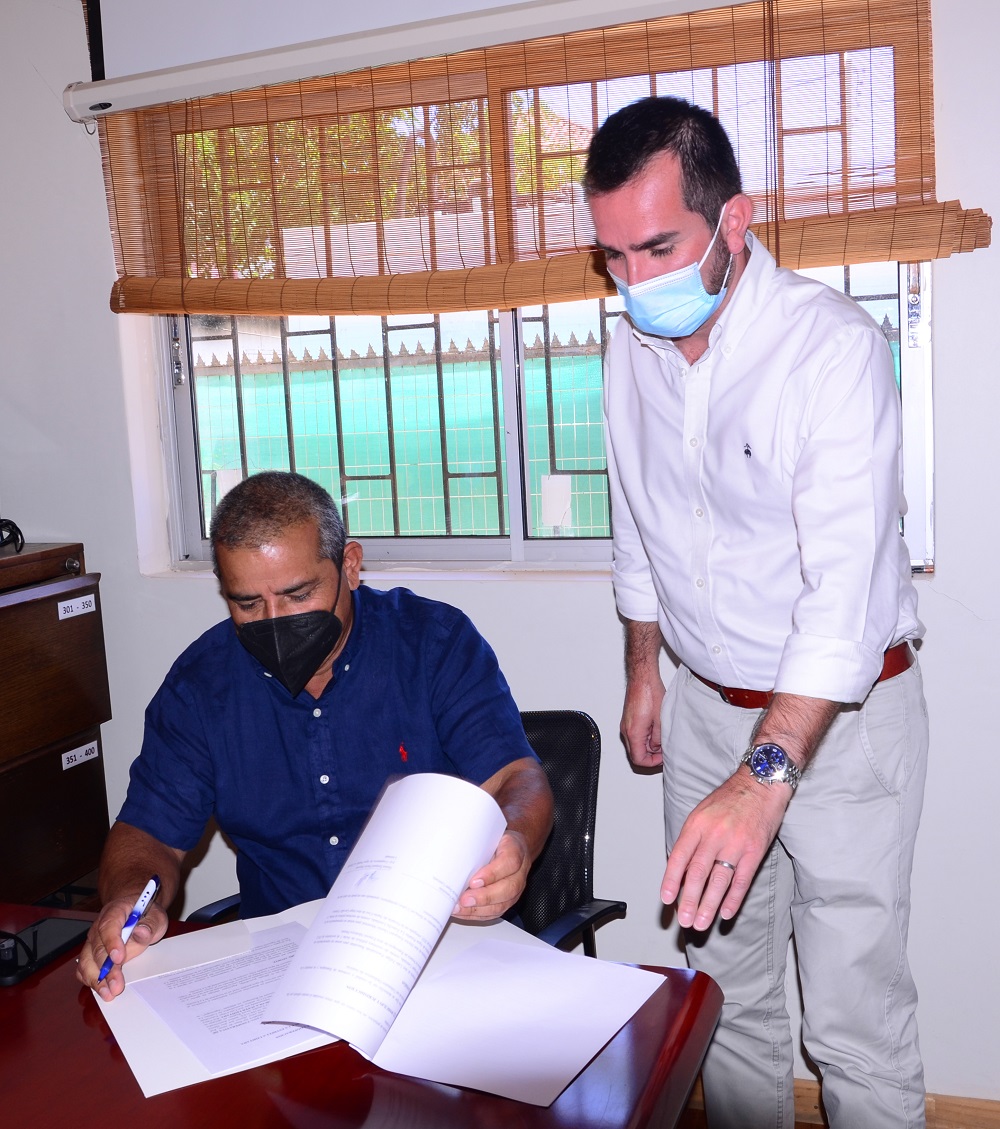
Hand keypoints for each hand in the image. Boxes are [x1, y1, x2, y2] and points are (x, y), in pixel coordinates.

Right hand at [76, 895, 167, 1000]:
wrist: (138, 912)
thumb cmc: (146, 914)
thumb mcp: (156, 916)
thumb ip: (150, 924)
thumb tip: (141, 932)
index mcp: (115, 912)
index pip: (109, 926)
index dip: (112, 942)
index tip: (119, 959)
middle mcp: (99, 926)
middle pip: (97, 948)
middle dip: (106, 970)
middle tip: (116, 986)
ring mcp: (93, 941)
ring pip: (86, 961)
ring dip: (95, 979)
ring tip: (108, 994)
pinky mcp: (91, 954)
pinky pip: (84, 968)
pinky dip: (90, 980)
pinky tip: (100, 990)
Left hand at [452, 830, 530, 920]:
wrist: (513, 849)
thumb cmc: (498, 842)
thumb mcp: (489, 834)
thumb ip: (476, 842)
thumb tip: (452, 851)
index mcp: (515, 850)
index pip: (509, 862)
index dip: (492, 874)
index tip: (474, 881)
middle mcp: (519, 872)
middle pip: (507, 888)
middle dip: (484, 897)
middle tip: (464, 899)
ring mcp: (515, 889)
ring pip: (502, 904)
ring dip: (479, 909)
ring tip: (460, 908)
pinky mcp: (507, 901)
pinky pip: (494, 912)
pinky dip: (477, 915)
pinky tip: (463, 912)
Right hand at [621, 677, 665, 767]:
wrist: (642, 678)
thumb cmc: (650, 693)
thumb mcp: (661, 720)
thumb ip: (659, 738)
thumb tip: (658, 748)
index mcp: (633, 733)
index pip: (638, 759)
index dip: (652, 763)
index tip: (662, 758)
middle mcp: (626, 730)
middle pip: (635, 753)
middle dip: (651, 755)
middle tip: (664, 751)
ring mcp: (626, 724)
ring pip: (635, 744)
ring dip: (648, 746)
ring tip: (661, 739)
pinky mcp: (628, 719)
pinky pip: (635, 735)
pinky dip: (645, 737)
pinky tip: (655, 730)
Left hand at [660, 770, 790, 930]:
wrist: (761, 783)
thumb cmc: (729, 799)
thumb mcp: (702, 812)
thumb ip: (692, 838)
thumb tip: (679, 868)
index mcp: (697, 824)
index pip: (679, 856)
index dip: (671, 880)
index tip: (666, 900)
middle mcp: (714, 834)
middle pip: (698, 873)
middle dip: (689, 900)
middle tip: (684, 920)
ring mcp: (735, 843)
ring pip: (719, 880)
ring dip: (708, 905)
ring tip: (701, 923)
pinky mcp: (755, 850)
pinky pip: (742, 880)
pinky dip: (733, 899)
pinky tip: (726, 913)